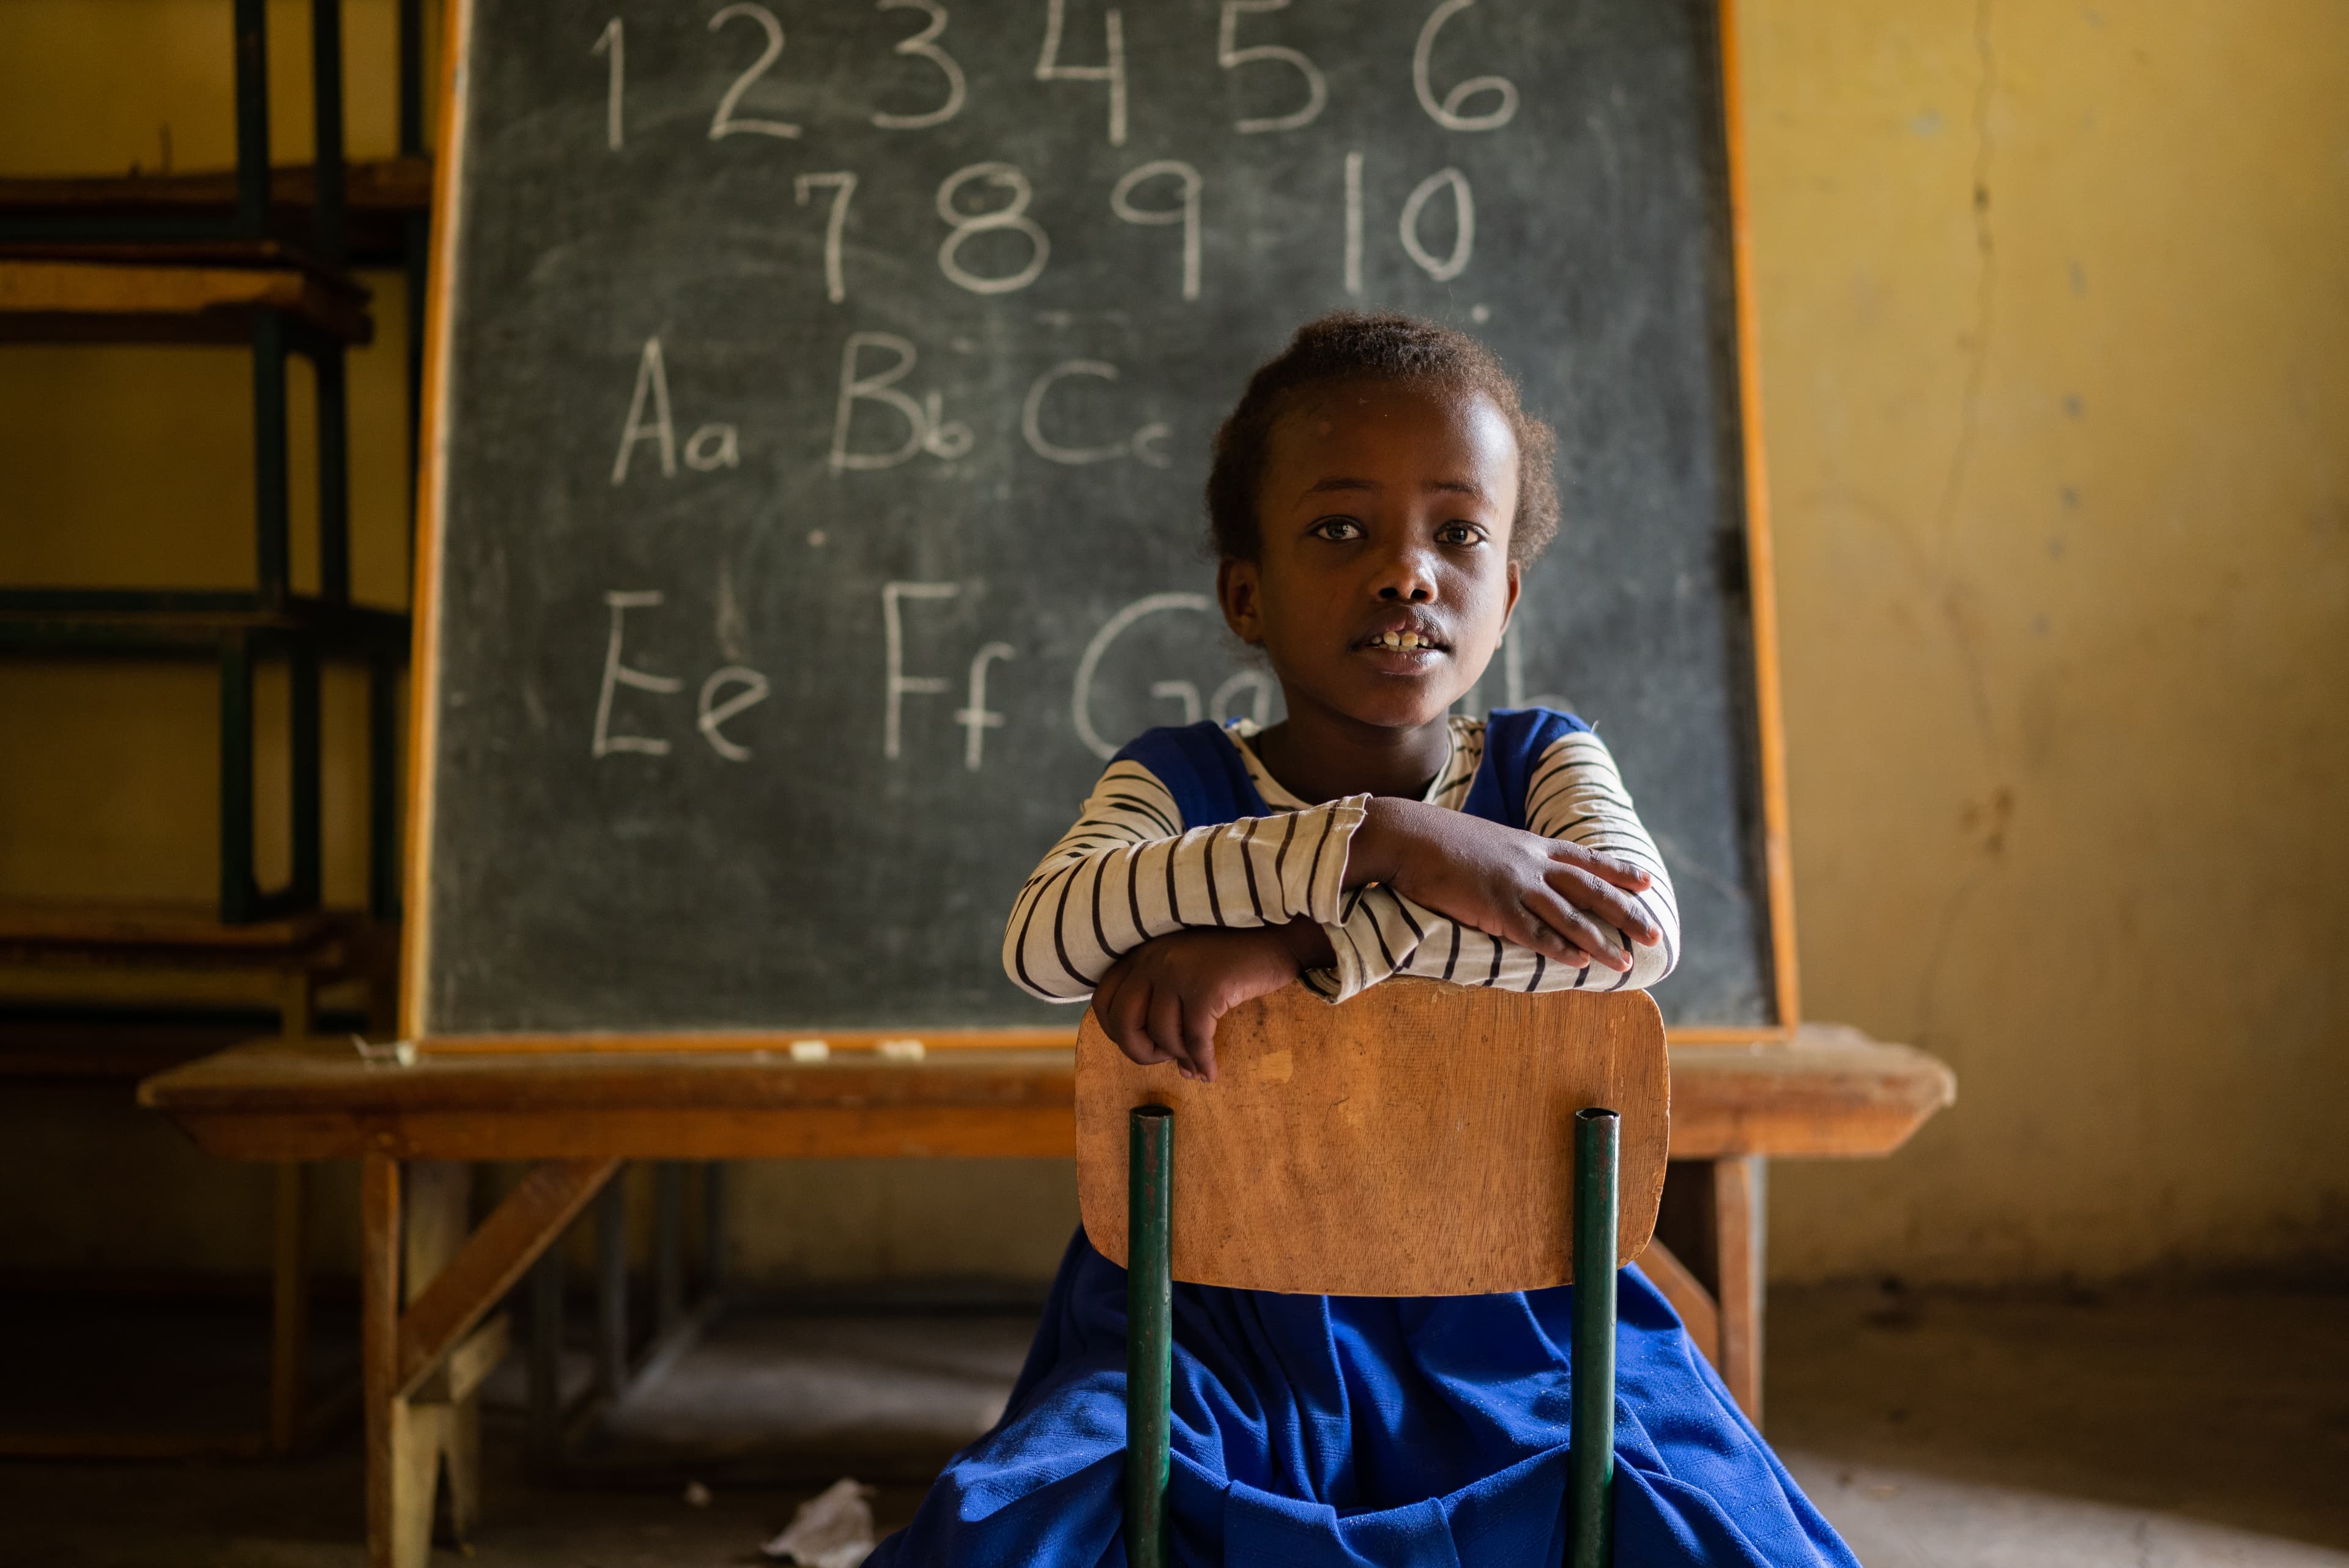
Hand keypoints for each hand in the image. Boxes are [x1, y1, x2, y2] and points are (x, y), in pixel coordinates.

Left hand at [1090, 925, 1325, 1081]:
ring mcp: (1177, 971)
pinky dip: (1203, 1061)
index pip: (1103, 1000)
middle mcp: (1152, 958)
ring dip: (1181, 1057)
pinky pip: (1195, 1039)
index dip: (1118, 1033)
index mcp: (1141, 953)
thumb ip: (1164, 1001)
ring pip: (1162, 1035)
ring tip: (1197, 1062)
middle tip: (1168, 1059)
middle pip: (1123, 1022)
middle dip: (1143, 1052)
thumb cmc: (1234, 958)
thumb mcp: (1186, 969)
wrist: (1278, 938)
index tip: (1144, 1044)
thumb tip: (1172, 1064)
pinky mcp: (1206, 987)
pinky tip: (1211, 1071)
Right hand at [1346, 798, 1660, 971]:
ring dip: (1601, 941)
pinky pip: (1534, 932)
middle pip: (1590, 889)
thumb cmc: (1435, 839)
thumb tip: (1518, 870)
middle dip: (1626, 913)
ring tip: (1627, 963)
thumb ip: (1508, 857)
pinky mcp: (1493, 906)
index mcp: (1530, 844)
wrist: (1404, 834)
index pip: (1584, 859)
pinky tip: (1582, 963)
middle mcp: (1531, 862)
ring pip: (1569, 916)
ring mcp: (1514, 884)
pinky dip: (1560, 948)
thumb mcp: (1484, 841)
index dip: (1618, 871)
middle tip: (1657, 933)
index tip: (1647, 882)